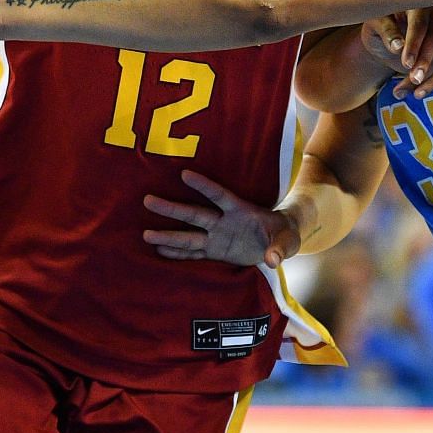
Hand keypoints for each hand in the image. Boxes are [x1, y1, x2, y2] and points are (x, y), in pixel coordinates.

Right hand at [144, 170, 299, 268]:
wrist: (278, 241)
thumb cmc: (284, 235)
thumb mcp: (287, 241)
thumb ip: (280, 248)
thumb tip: (272, 259)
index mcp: (240, 212)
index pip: (219, 196)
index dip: (203, 185)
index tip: (184, 174)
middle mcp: (223, 222)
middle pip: (194, 214)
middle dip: (172, 208)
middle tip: (148, 200)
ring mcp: (216, 236)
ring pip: (188, 235)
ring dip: (168, 235)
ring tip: (146, 234)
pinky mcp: (215, 251)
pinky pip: (193, 253)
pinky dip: (177, 253)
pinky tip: (158, 252)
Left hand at [362, 6, 432, 99]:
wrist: (387, 34)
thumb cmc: (379, 24)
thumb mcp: (374, 24)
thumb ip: (385, 30)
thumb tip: (397, 46)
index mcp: (417, 2)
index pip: (419, 24)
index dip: (414, 44)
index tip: (406, 63)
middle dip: (425, 62)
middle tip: (413, 79)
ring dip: (428, 77)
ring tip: (408, 93)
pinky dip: (432, 82)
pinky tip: (417, 94)